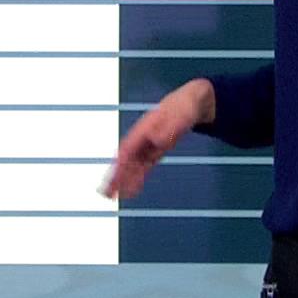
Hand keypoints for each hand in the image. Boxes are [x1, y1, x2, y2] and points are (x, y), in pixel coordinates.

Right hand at [105, 78, 213, 198]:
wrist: (193, 101)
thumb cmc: (186, 105)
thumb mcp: (184, 113)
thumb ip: (172, 125)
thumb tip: (157, 140)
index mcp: (146, 126)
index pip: (129, 145)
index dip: (122, 161)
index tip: (115, 174)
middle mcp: (143, 136)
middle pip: (126, 157)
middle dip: (115, 174)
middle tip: (105, 192)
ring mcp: (148, 143)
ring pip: (132, 165)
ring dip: (122, 180)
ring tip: (111, 196)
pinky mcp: (155, 150)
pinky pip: (143, 166)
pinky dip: (136, 178)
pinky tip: (131, 190)